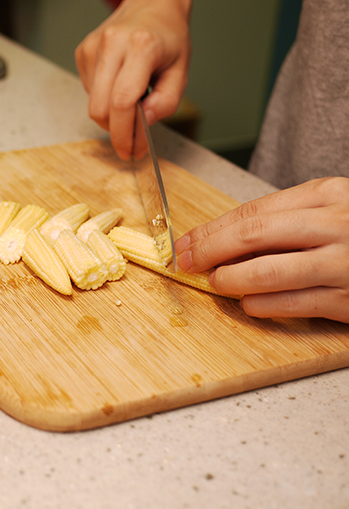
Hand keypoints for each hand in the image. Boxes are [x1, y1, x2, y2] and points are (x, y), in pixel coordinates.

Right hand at [75, 0, 191, 159]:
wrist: (151, 5)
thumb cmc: (168, 37)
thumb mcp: (181, 70)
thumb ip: (166, 102)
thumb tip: (142, 125)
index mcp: (140, 46)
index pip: (122, 102)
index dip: (124, 134)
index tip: (129, 151)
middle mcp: (112, 44)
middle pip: (100, 108)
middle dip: (115, 130)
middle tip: (130, 140)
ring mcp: (93, 48)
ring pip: (92, 103)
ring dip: (111, 112)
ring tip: (131, 97)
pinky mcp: (83, 52)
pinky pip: (89, 91)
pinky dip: (104, 97)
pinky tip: (118, 83)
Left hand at [175, 177, 348, 322]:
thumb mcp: (330, 209)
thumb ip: (283, 218)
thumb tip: (217, 239)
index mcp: (328, 195)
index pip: (253, 211)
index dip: (210, 229)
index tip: (184, 242)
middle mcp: (338, 225)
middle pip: (253, 235)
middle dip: (209, 251)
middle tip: (185, 263)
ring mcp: (345, 264)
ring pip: (268, 273)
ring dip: (230, 280)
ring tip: (215, 283)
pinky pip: (292, 304)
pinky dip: (260, 305)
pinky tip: (248, 303)